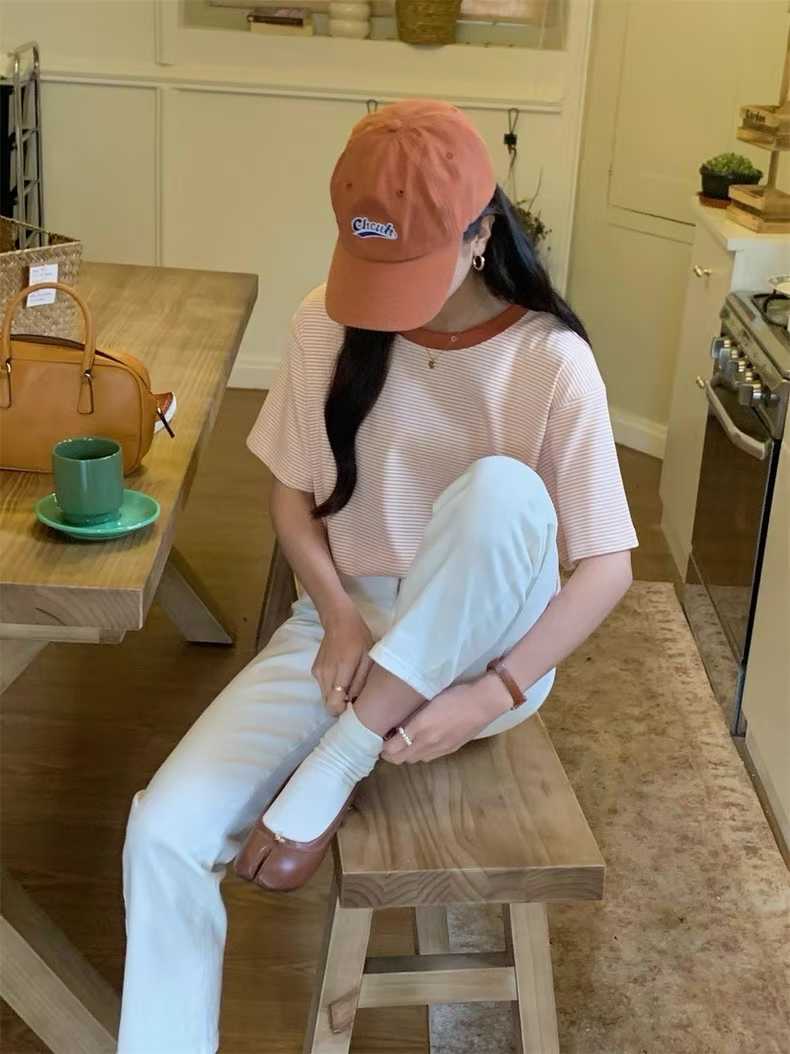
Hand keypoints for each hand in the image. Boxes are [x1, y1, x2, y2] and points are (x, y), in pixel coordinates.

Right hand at [313, 599, 374, 714]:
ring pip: (325, 697)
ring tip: (349, 682)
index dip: (343, 710)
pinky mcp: (314, 670)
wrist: (339, 620)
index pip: (333, 704)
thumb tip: (354, 702)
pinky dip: (332, 687)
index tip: (353, 704)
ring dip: (336, 696)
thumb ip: (361, 682)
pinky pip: (323, 687)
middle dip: (341, 705)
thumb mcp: (368, 658)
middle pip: (328, 704)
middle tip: (354, 694)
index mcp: (341, 670)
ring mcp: (317, 672)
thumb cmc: (359, 638)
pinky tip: (341, 676)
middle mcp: (325, 674)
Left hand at [381, 673, 512, 763]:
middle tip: (387, 741)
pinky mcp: (450, 750)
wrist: (484, 702)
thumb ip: (412, 714)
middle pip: (400, 759)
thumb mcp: (428, 699)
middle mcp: (427, 742)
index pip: (392, 748)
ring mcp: (440, 748)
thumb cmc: (455, 694)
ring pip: (414, 760)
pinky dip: (420, 754)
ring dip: (405, 754)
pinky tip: (421, 742)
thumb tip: (396, 723)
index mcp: (420, 727)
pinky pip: (428, 758)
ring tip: (403, 741)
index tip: (379, 736)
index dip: (382, 746)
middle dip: (390, 754)